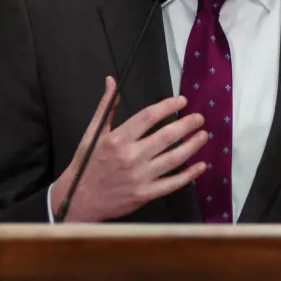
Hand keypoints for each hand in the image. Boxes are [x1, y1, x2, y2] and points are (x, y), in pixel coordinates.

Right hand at [50, 77, 208, 221]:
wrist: (77, 199)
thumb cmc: (86, 164)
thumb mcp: (92, 133)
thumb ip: (105, 107)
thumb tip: (111, 80)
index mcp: (117, 139)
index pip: (148, 117)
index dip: (168, 106)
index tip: (181, 101)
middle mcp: (130, 157)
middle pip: (166, 136)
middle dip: (187, 125)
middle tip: (199, 118)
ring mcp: (140, 177)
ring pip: (174, 158)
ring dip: (192, 146)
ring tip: (203, 136)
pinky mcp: (145, 194)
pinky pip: (172, 183)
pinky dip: (189, 175)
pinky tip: (200, 166)